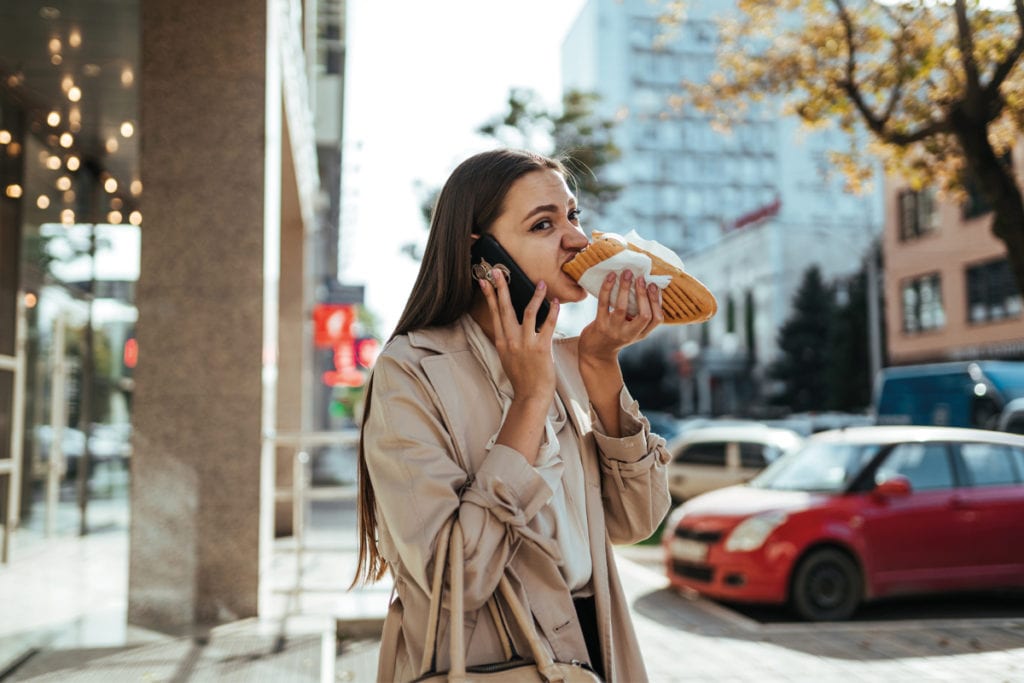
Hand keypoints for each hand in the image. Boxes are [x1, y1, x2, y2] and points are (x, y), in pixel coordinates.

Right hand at [478, 269, 559, 404]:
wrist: (531, 396)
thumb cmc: (522, 377)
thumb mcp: (508, 357)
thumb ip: (507, 340)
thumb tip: (507, 325)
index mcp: (502, 341)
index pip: (494, 313)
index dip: (489, 295)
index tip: (484, 280)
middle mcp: (511, 340)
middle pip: (504, 308)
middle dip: (501, 287)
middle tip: (498, 270)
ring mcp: (525, 344)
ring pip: (528, 312)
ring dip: (535, 295)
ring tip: (540, 282)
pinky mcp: (541, 348)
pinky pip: (547, 325)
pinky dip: (552, 312)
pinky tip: (556, 302)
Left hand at [579, 270, 663, 363]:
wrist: (595, 353)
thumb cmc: (615, 335)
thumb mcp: (631, 329)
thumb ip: (638, 314)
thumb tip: (645, 285)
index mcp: (641, 334)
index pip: (657, 319)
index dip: (657, 302)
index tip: (653, 286)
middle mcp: (629, 334)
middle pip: (644, 315)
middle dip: (644, 295)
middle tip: (641, 278)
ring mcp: (614, 330)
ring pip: (622, 308)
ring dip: (625, 288)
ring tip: (627, 273)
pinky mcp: (600, 326)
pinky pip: (604, 304)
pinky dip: (607, 288)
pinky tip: (610, 277)